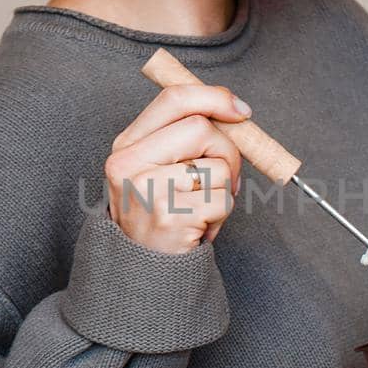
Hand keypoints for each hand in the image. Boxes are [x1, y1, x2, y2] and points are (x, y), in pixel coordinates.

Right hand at [104, 82, 250, 253]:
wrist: (143, 269)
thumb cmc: (161, 213)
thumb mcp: (158, 168)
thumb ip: (184, 135)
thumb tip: (234, 110)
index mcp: (126, 146)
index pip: (174, 99)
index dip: (214, 97)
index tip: (240, 111)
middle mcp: (130, 164)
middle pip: (202, 128)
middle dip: (228, 151)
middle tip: (223, 178)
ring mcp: (149, 190)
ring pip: (219, 166)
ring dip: (225, 189)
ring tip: (202, 207)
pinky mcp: (171, 217)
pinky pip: (223, 199)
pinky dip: (222, 213)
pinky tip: (201, 224)